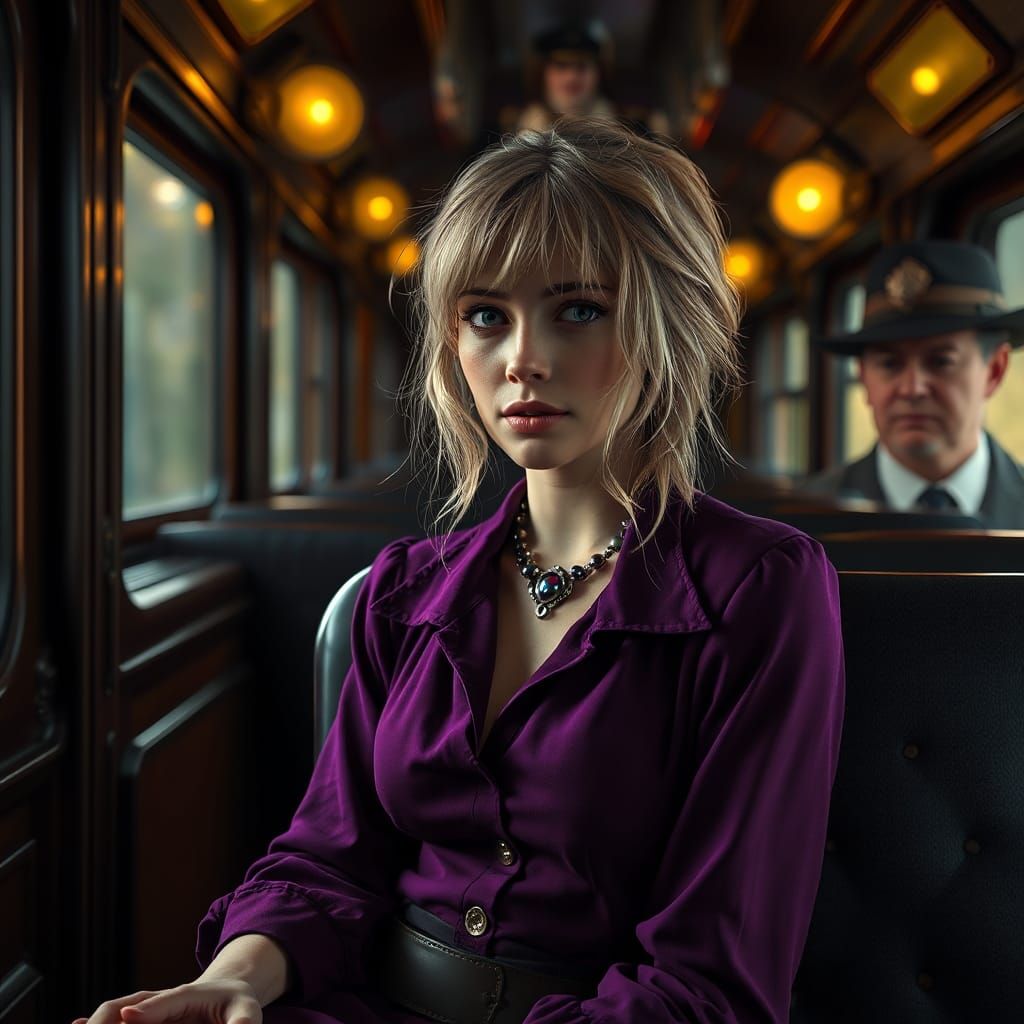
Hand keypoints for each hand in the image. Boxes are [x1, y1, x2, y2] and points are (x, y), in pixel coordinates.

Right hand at [72, 980, 261, 1023]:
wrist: (227, 992)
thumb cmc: (237, 1002)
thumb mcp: (247, 1010)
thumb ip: (242, 1021)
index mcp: (186, 995)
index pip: (162, 1002)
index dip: (145, 1012)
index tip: (127, 1018)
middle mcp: (158, 1001)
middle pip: (122, 1008)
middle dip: (104, 1022)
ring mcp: (146, 1012)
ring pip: (111, 1015)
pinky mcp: (142, 1022)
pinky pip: (114, 1023)